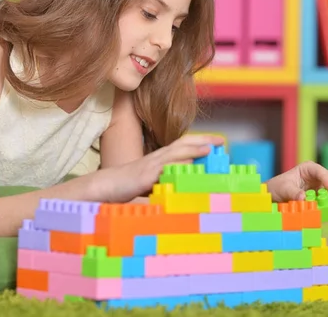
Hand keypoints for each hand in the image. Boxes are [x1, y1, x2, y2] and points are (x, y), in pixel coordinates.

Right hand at [108, 134, 223, 201]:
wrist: (106, 186)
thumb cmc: (128, 185)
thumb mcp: (153, 182)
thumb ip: (168, 180)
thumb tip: (186, 183)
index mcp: (160, 158)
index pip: (183, 145)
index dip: (201, 140)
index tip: (219, 141)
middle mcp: (157, 158)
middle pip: (183, 143)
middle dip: (203, 140)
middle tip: (222, 140)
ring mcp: (151, 165)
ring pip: (175, 153)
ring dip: (193, 149)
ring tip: (210, 148)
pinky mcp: (144, 175)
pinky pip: (162, 168)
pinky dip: (176, 164)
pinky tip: (187, 163)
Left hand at [266, 161, 327, 222]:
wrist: (273, 199)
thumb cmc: (277, 188)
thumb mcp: (283, 188)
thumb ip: (293, 192)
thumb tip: (304, 198)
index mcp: (309, 169)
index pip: (322, 171)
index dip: (327, 179)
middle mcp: (319, 179)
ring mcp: (323, 191)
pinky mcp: (324, 204)